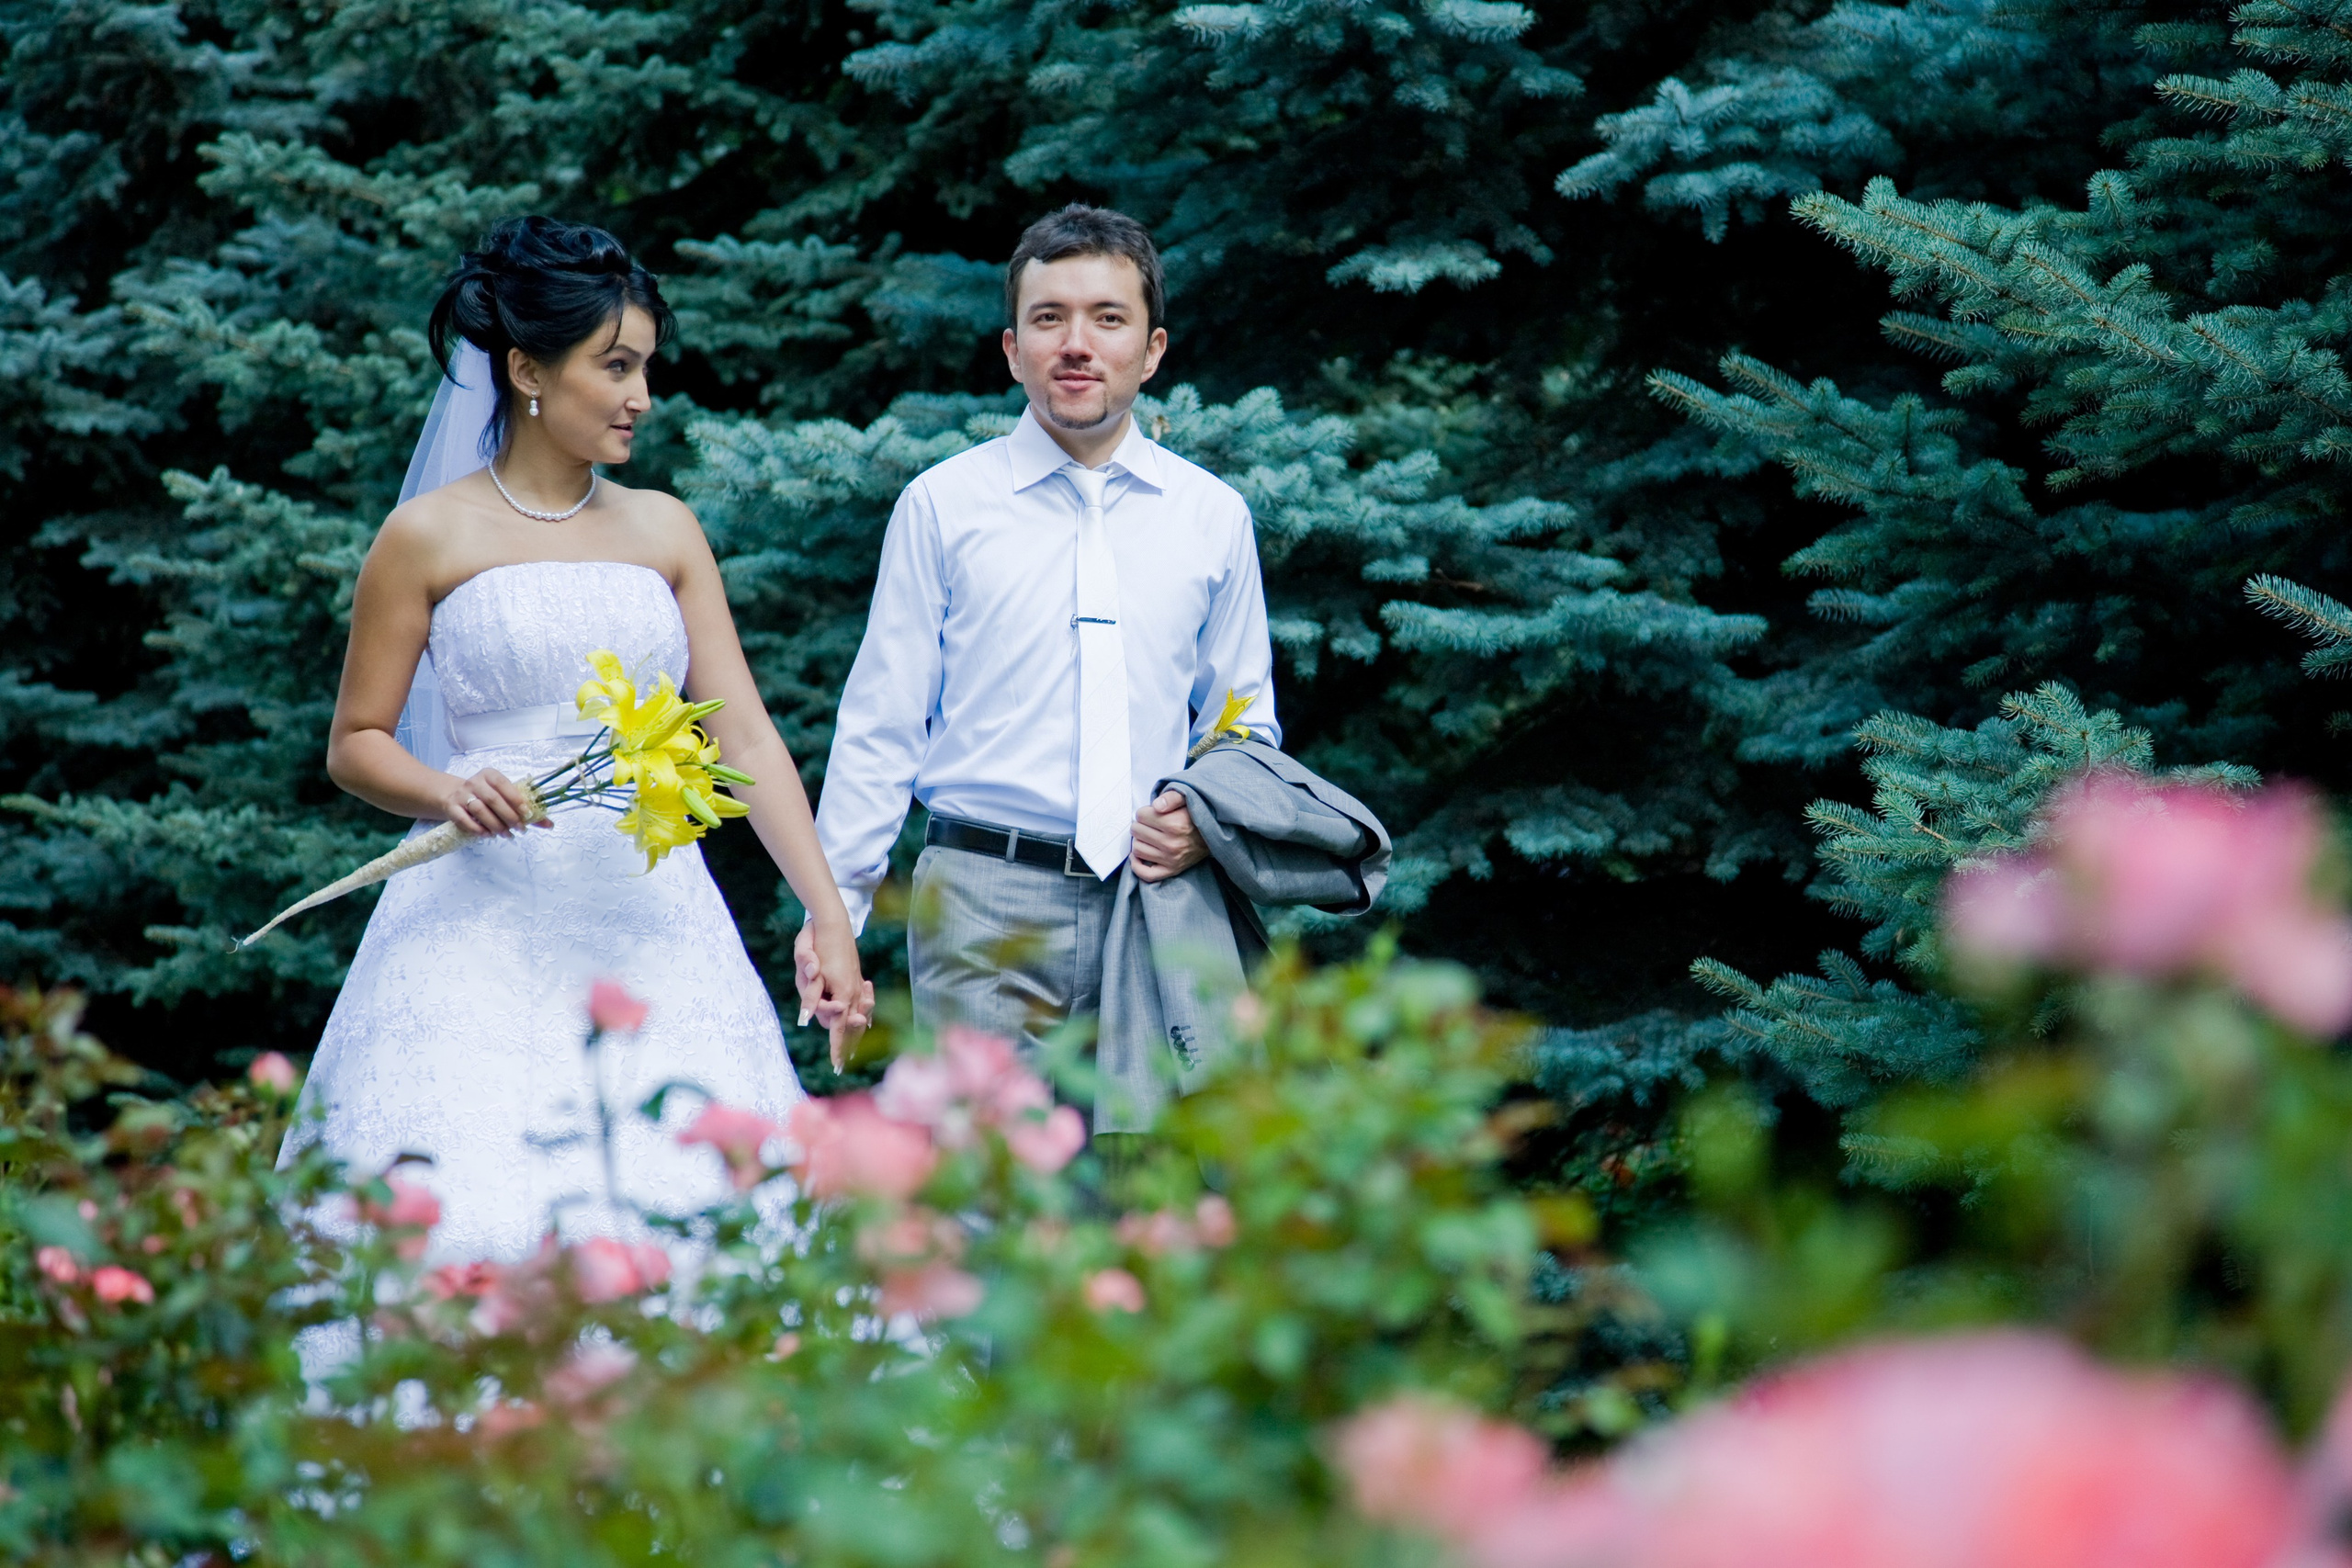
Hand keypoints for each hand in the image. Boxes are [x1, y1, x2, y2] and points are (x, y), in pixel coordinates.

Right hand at [440, 768, 541, 836]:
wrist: (454, 795)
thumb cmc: (486, 797)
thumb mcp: (503, 797)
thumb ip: (525, 809)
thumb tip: (549, 824)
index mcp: (490, 775)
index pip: (504, 785)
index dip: (516, 800)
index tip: (528, 814)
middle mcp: (475, 782)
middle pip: (493, 799)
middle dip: (509, 816)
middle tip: (520, 829)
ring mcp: (462, 795)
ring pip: (479, 810)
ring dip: (495, 825)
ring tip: (506, 834)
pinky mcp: (451, 808)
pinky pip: (464, 820)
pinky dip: (478, 829)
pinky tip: (489, 835)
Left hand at [795, 921, 873, 1071]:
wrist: (832, 920)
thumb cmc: (816, 941)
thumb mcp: (807, 965)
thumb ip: (809, 993)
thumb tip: (805, 1018)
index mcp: (842, 990)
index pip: (840, 1027)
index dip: (838, 1048)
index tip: (837, 1067)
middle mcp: (853, 990)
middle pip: (851, 1025)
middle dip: (847, 1044)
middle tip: (841, 1065)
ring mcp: (858, 984)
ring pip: (859, 1015)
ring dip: (856, 1033)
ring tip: (851, 1051)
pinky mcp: (857, 978)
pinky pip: (863, 1002)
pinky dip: (864, 1013)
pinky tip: (865, 1021)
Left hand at [1131, 789, 1207, 881]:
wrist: (1215, 835)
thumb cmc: (1197, 816)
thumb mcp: (1188, 798)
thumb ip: (1172, 796)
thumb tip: (1156, 805)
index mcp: (1174, 824)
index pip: (1140, 815)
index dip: (1144, 812)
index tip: (1151, 813)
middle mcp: (1171, 844)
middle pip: (1136, 831)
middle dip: (1140, 824)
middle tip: (1149, 824)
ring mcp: (1171, 859)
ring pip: (1137, 849)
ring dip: (1139, 841)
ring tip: (1148, 836)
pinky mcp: (1172, 870)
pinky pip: (1146, 874)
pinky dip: (1137, 865)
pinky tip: (1138, 855)